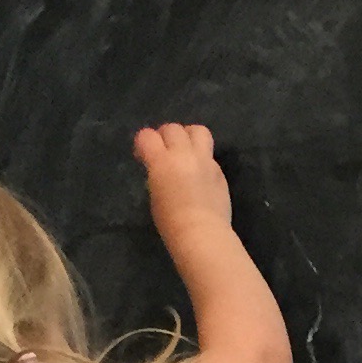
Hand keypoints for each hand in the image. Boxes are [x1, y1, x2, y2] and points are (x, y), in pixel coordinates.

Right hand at [135, 122, 232, 245]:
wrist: (202, 235)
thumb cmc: (171, 223)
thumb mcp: (155, 195)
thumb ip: (157, 174)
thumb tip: (162, 168)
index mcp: (162, 162)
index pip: (146, 136)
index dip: (142, 143)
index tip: (143, 156)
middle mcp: (184, 154)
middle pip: (172, 128)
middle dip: (164, 137)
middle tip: (164, 152)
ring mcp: (205, 161)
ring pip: (197, 130)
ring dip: (188, 136)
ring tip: (185, 151)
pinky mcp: (219, 171)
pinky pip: (209, 155)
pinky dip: (202, 159)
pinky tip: (200, 175)